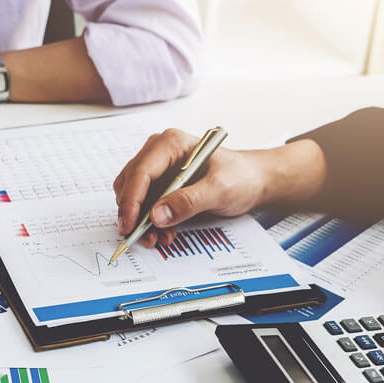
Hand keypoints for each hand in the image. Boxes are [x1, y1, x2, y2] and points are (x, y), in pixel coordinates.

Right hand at [113, 129, 325, 247]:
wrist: (253, 181)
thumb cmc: (241, 177)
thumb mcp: (219, 190)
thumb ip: (188, 202)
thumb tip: (156, 215)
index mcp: (171, 143)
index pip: (141, 171)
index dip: (131, 200)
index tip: (130, 225)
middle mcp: (160, 152)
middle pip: (131, 184)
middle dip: (134, 214)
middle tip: (143, 237)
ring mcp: (158, 168)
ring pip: (134, 196)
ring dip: (141, 220)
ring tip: (158, 238)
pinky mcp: (160, 184)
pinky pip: (145, 204)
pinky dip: (150, 221)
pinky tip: (164, 232)